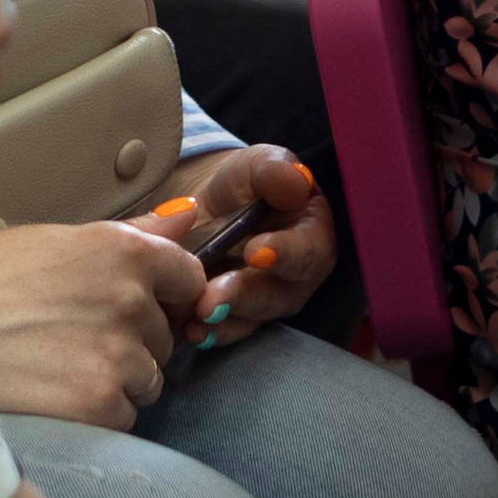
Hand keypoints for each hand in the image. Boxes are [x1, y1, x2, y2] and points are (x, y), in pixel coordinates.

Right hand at [0, 220, 208, 427]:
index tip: (132, 307)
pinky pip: (123, 417)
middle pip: (164, 335)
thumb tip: (187, 216)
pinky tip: (52, 393)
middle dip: (131, 341)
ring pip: (148, 380)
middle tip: (71, 337)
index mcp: (121, 250)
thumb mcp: (54, 240)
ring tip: (58, 367)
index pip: (188, 278)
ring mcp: (117, 354)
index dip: (163, 295)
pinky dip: (95, 414)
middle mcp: (129, 299)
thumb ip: (130, 234)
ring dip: (115, 380)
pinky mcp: (98, 402)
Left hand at [134, 148, 333, 344]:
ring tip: (194, 320)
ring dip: (221, 322)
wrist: (210, 205)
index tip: (255, 252)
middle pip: (275, 296)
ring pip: (248, 319)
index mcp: (311, 237)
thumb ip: (276, 171)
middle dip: (241, 298)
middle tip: (210, 300)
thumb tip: (296, 181)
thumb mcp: (259, 165)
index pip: (307, 252)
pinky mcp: (234, 318)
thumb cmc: (247, 183)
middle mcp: (294, 279)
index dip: (285, 254)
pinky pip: (223, 331)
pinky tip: (185, 329)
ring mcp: (264, 302)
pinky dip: (205, 332)